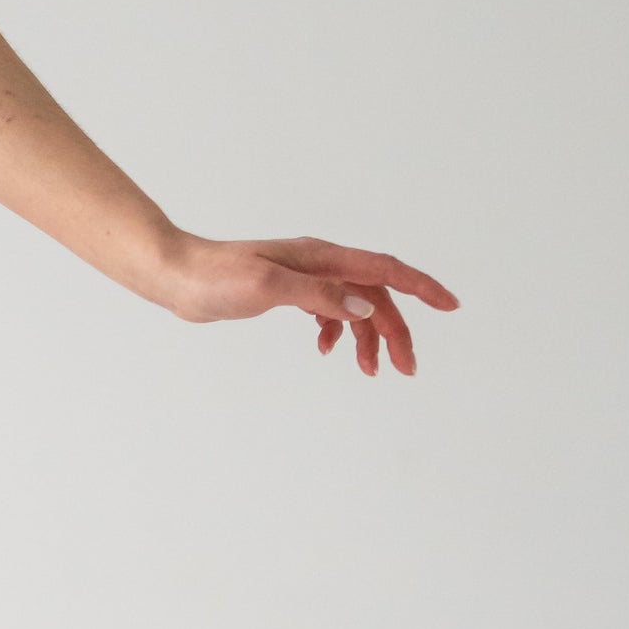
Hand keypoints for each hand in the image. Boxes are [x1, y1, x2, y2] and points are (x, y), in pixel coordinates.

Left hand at [163, 233, 458, 375]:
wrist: (178, 277)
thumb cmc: (216, 277)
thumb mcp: (267, 286)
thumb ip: (316, 295)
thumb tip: (361, 307)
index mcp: (321, 258)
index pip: (384, 270)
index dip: (421, 288)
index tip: (450, 306)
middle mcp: (319, 263)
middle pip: (375, 297)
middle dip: (396, 331)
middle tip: (406, 370)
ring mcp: (305, 277)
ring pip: (354, 307)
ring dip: (367, 337)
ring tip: (370, 371)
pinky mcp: (289, 292)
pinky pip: (329, 310)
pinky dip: (337, 332)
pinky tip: (327, 350)